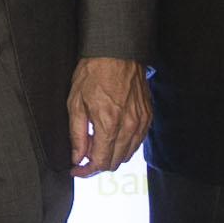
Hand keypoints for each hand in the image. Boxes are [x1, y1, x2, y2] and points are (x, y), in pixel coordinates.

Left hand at [67, 55, 150, 177]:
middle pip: (115, 162)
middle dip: (97, 164)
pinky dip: (124, 145)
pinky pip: (137, 141)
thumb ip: (77, 135)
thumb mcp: (75, 103)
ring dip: (111, 155)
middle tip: (84, 154)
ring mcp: (141, 122)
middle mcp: (129, 126)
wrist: (117, 52)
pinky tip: (113, 135)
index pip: (101, 162)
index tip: (77, 169)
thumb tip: (77, 157)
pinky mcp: (148, 116)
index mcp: (109, 124)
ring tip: (97, 142)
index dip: (86, 170)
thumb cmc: (94, 72)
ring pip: (127, 154)